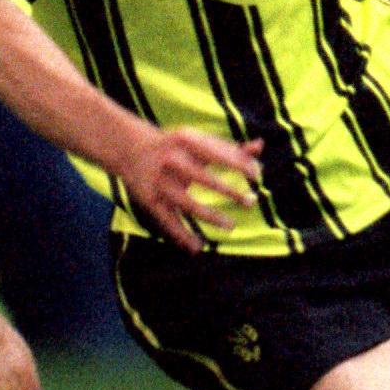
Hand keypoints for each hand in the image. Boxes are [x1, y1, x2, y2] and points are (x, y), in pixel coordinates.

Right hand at [118, 126, 263, 252]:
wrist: (129, 148)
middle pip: (203, 178)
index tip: (258, 175)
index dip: (240, 164)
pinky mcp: (150, 200)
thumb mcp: (198, 142)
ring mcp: (160, 182)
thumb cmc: (176, 146)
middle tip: (251, 202)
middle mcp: (171, 160)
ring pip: (187, 204)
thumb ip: (229, 148)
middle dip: (229, 191)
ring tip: (230, 226)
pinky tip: (197, 247)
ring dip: (210, 216)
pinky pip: (168, 221)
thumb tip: (260, 147)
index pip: (219, 154)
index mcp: (186, 141)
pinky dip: (181, 236)